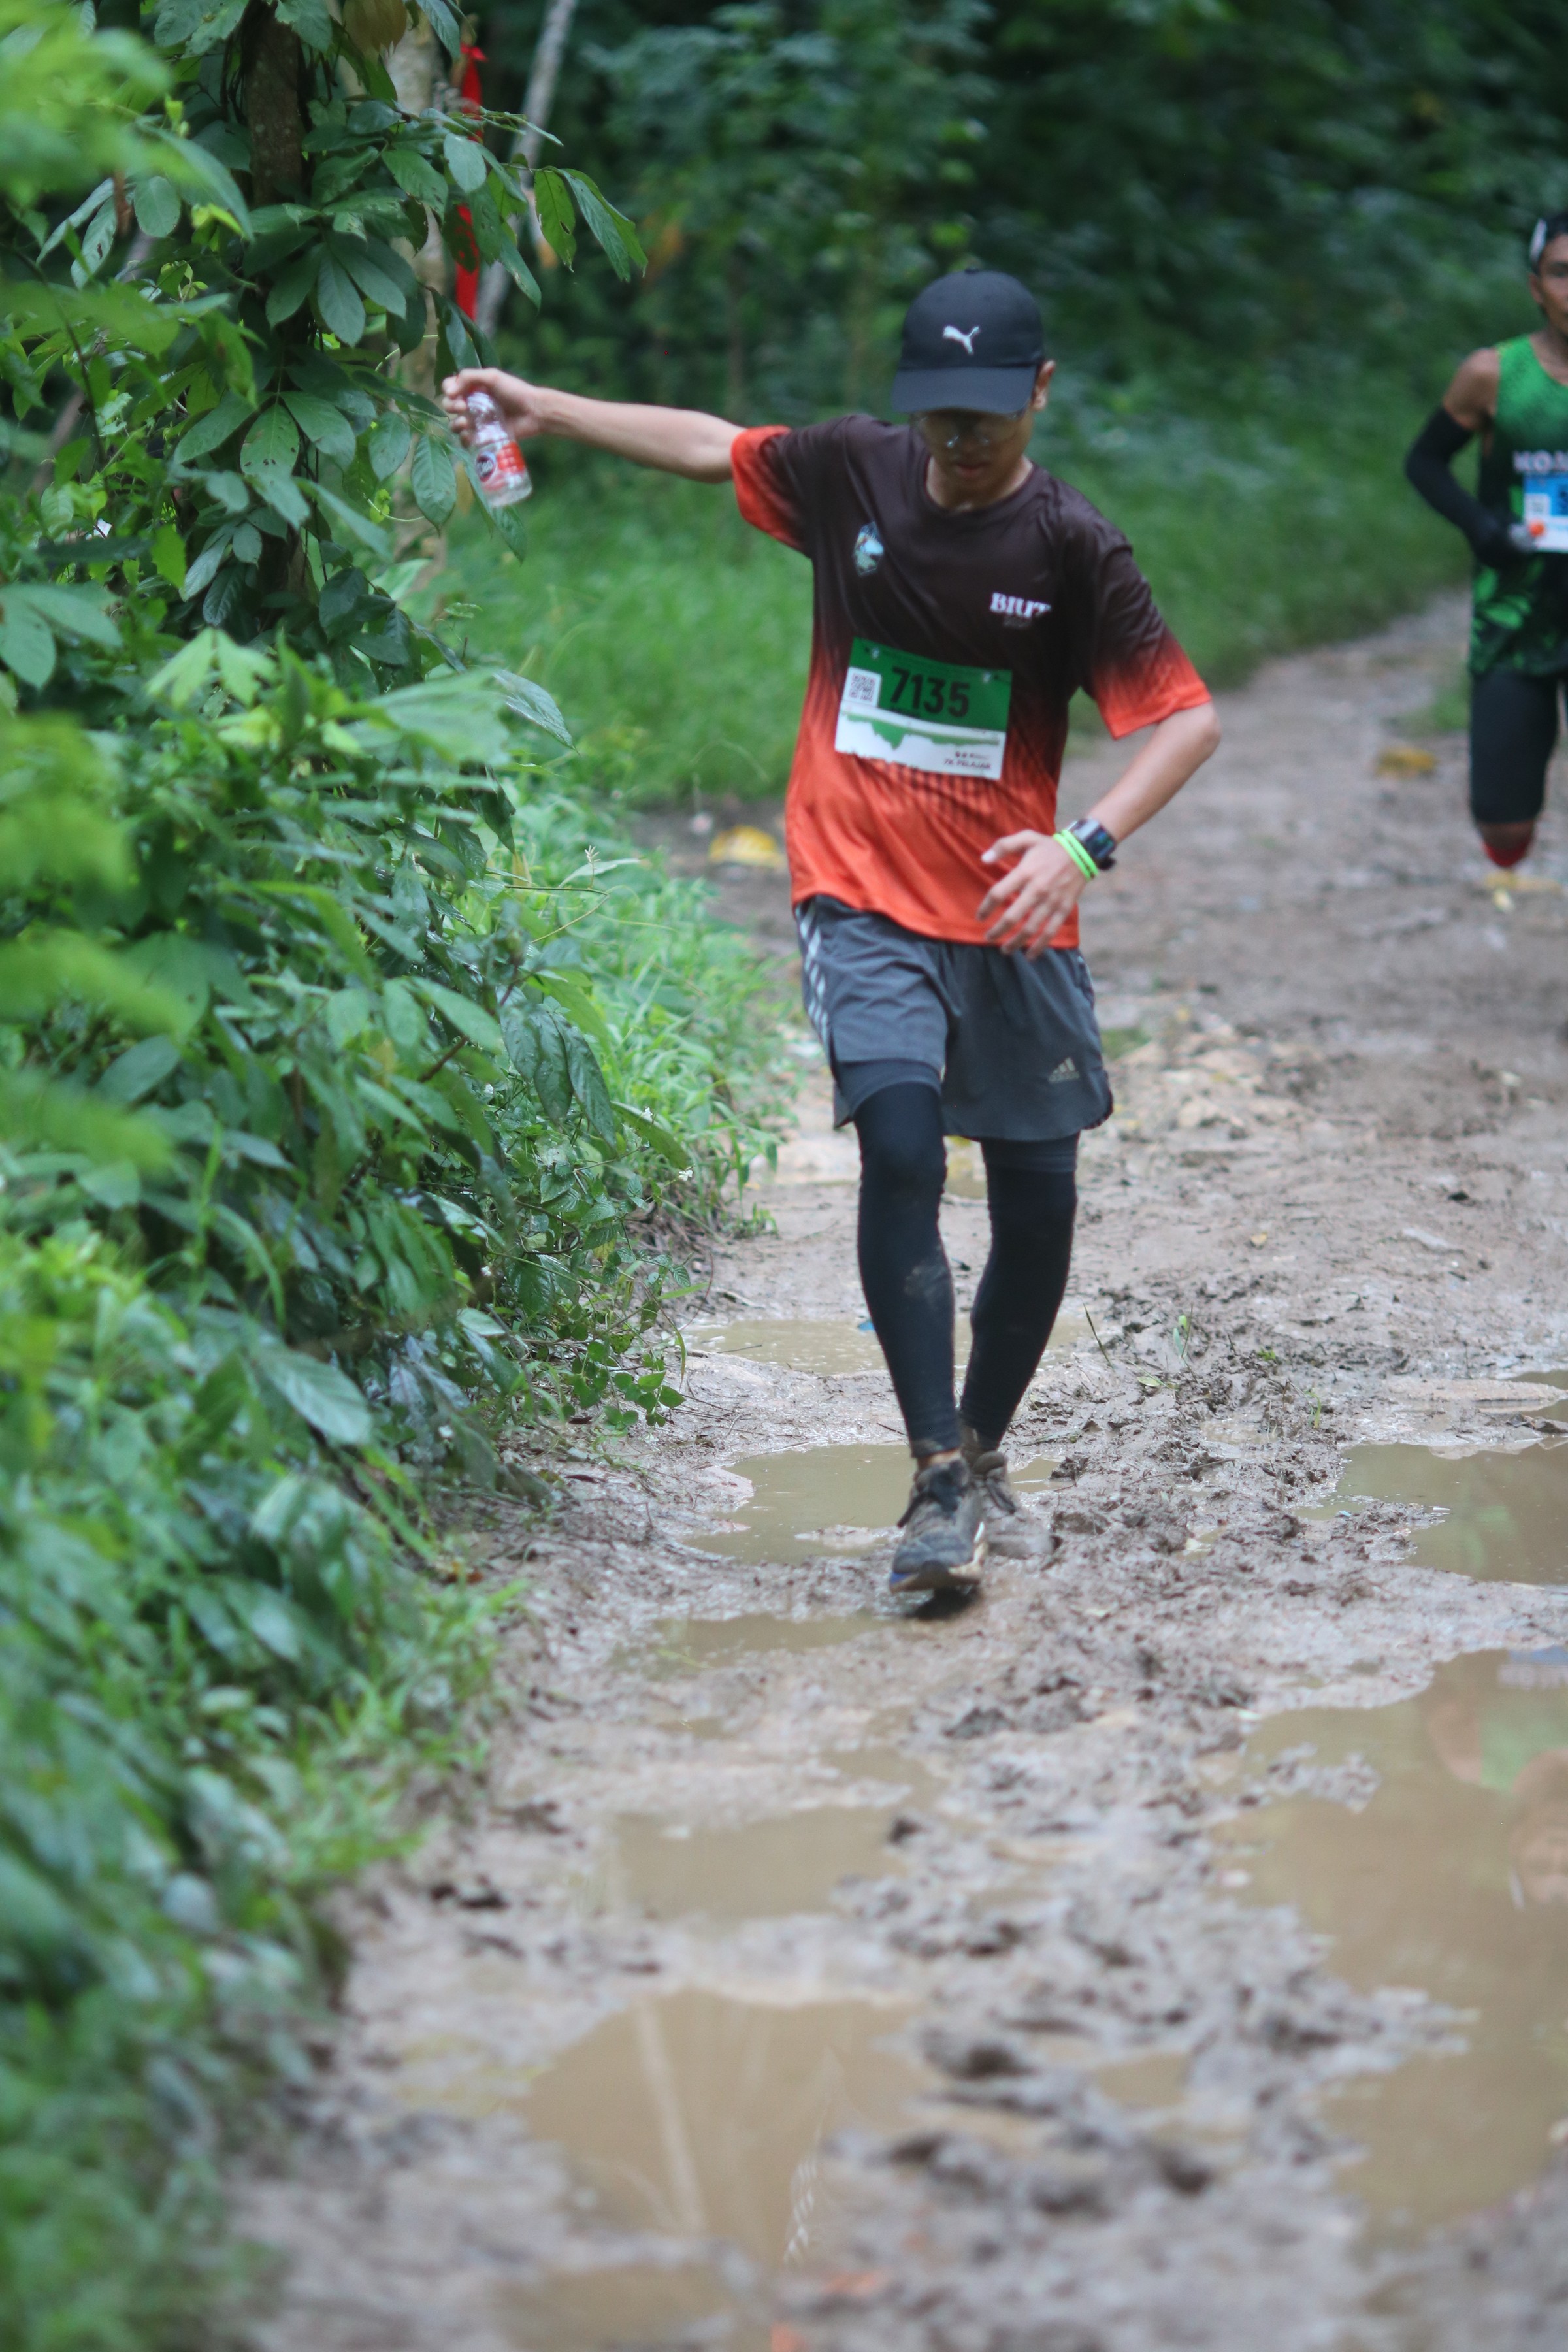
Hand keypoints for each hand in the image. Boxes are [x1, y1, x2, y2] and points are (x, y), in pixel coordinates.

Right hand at [440, 367, 551, 444]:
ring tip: (466, 423)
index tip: (456, 394)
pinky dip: (464, 439)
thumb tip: (448, 391)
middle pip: (449, 405)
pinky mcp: (484, 436)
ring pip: (456, 424)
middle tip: (463, 407)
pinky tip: (469, 436)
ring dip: (456, 424)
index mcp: (473, 387)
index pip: (449, 387)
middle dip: (451, 406)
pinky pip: (467, 440)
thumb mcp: (492, 377)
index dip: (449, 390)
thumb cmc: (515, 391)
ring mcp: (478, 421)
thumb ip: (469, 377)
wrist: (533, 412)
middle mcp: (473, 403)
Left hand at [977, 829, 1088, 955]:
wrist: (1083, 851)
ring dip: (1015, 942)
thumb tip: (984, 859)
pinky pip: (1050, 932)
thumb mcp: (1026, 837)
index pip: (998, 893)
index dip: (986, 907)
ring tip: (1004, 950)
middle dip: (997, 931)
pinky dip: (1039, 946)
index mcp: (1025, 872)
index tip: (979, 916)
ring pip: (1030, 929)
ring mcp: (1051, 901)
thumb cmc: (1049, 846)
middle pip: (1012, 916)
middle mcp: (1037, 889)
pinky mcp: (1063, 909)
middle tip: (988, 937)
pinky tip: (1029, 955)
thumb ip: (1003, 846)